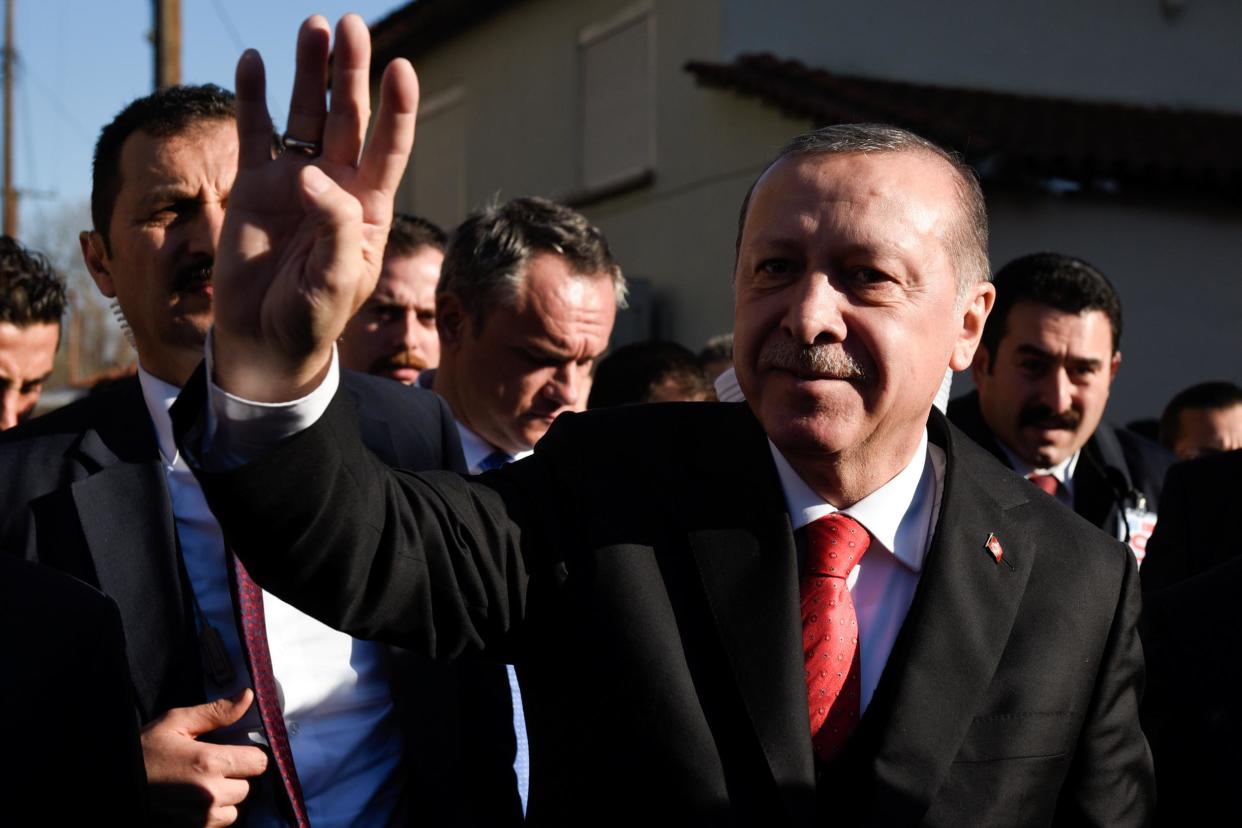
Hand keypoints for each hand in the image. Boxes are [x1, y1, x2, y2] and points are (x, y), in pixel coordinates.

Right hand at [142, 690, 268, 826]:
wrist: (110, 787)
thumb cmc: (142, 753)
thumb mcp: (174, 724)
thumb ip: (215, 712)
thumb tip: (247, 696)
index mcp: (209, 762)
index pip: (259, 761)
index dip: (249, 754)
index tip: (234, 751)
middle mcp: (210, 794)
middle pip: (248, 786)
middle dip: (234, 776)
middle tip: (210, 768)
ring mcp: (201, 818)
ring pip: (234, 809)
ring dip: (224, 799)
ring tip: (200, 786)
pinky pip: (218, 824)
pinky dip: (211, 815)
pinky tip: (191, 802)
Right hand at [212, 14, 418, 401]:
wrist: (266, 339)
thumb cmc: (311, 316)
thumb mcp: (336, 279)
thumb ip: (333, 227)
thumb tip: (309, 174)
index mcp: (368, 208)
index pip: (390, 148)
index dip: (396, 108)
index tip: (400, 68)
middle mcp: (335, 184)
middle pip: (348, 118)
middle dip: (350, 73)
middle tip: (350, 26)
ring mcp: (295, 180)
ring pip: (305, 115)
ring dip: (308, 72)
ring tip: (313, 28)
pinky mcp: (255, 184)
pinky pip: (255, 132)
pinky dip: (253, 97)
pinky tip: (254, 62)